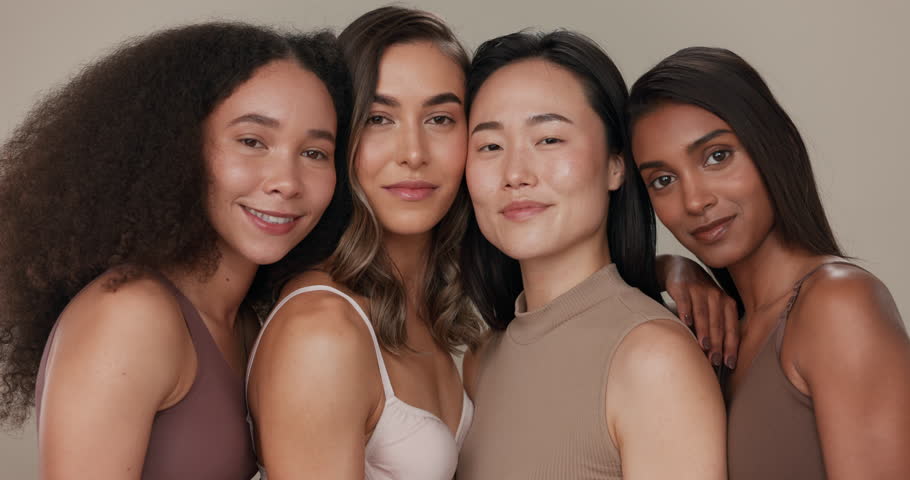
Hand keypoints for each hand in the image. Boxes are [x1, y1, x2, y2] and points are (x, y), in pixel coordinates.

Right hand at [656, 254, 738, 368]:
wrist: (680, 268)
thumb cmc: (699, 294)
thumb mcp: (713, 305)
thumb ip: (717, 325)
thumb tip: (718, 356)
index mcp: (726, 302)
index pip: (731, 327)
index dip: (731, 346)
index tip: (729, 364)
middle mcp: (715, 295)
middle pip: (718, 322)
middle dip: (717, 343)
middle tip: (715, 361)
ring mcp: (698, 289)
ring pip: (703, 313)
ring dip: (704, 330)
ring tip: (703, 346)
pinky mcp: (681, 286)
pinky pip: (684, 300)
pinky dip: (686, 311)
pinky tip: (685, 322)